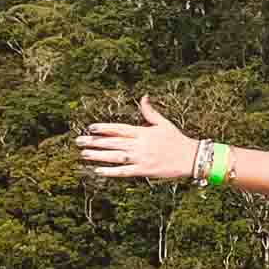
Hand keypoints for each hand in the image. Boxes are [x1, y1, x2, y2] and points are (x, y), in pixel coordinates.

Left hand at [75, 94, 198, 180]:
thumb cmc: (177, 140)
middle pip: (113, 142)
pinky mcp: (144, 171)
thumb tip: (144, 97)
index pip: (119, 129)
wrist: (190, 157)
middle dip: (94, 141)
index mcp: (143, 132)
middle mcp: (139, 145)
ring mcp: (141, 158)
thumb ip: (150, 112)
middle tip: (78, 141)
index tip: (90, 127)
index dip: (104, 128)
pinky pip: (124, 171)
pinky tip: (98, 171)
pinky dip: (111, 171)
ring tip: (84, 154)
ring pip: (115, 156)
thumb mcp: (164, 123)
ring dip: (98, 155)